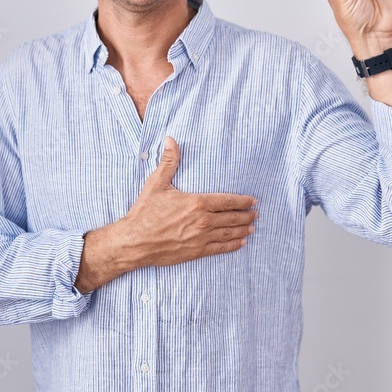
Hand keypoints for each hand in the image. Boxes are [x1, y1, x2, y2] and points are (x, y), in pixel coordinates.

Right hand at [122, 136, 256, 267]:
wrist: (135, 241)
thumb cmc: (145, 212)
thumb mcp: (156, 184)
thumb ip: (168, 162)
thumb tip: (171, 140)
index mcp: (197, 203)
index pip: (227, 201)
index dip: (243, 201)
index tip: (253, 200)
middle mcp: (203, 221)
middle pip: (232, 218)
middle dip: (246, 215)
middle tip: (256, 213)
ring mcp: (201, 238)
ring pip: (229, 233)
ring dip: (243, 230)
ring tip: (252, 227)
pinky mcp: (196, 252)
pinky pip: (220, 248)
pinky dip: (233, 245)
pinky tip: (241, 242)